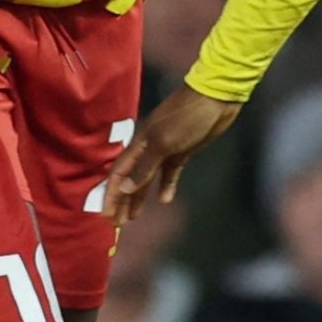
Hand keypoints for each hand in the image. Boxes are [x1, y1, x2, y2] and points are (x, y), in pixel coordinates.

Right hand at [104, 84, 241, 222]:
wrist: (215, 99)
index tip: (106, 215)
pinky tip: (164, 200)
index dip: (111, 194)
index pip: (119, 173)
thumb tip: (124, 188)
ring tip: (133, 217)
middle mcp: (148, 148)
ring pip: (147, 178)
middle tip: (117, 223)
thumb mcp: (163, 143)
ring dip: (139, 196)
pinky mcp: (181, 152)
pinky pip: (169, 173)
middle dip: (122, 200)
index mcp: (140, 143)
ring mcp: (166, 150)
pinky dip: (166, 186)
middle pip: (131, 178)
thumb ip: (144, 166)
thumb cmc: (186, 118)